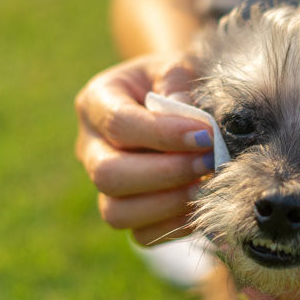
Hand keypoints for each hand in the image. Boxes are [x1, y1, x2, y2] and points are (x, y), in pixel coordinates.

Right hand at [75, 53, 214, 244]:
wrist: (176, 99)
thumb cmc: (177, 81)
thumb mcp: (178, 65)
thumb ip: (180, 82)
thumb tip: (190, 119)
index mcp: (97, 101)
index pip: (119, 124)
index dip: (163, 134)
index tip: (207, 134)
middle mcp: (90, 146)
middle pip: (108, 175)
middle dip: (165, 173)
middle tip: (209, 162)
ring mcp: (103, 185)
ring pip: (116, 212)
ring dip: (168, 203)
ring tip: (207, 186)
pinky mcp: (127, 211)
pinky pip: (140, 235)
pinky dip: (174, 226)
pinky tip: (203, 204)